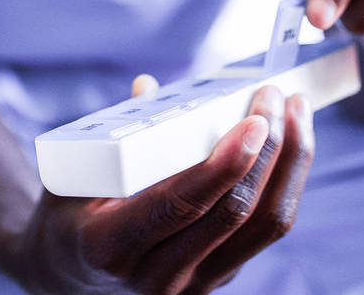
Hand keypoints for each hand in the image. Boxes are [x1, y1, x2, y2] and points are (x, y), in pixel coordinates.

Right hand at [12, 84, 313, 294]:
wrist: (66, 277)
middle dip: (268, 151)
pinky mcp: (217, 279)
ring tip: (297, 114)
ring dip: (289, 166)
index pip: (182, 205)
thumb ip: (111, 135)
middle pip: (235, 214)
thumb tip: (150, 88)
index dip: (224, 164)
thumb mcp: (71, 177)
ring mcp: (192, 286)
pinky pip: (262, 234)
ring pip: (262, 228)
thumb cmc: (66, 218)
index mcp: (112, 247)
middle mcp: (157, 278)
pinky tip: (289, 148)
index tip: (253, 120)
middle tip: (276, 98)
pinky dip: (282, 185)